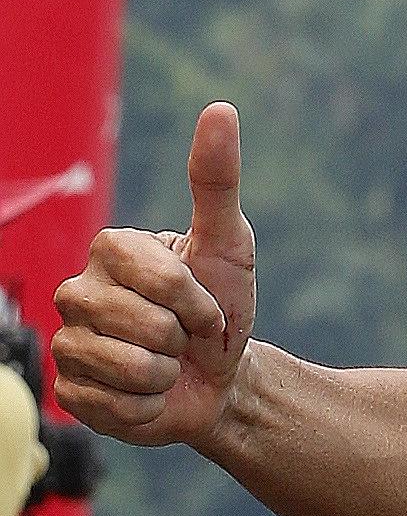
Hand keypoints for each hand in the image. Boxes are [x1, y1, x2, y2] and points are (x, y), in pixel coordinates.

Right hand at [51, 104, 258, 450]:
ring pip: (128, 366)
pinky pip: (116, 405)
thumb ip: (217, 181)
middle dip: (183, 338)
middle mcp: (77, 290)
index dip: (197, 302)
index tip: (205, 305)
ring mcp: (67, 341)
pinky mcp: (69, 391)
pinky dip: (148, 406)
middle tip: (185, 338)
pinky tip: (148, 394)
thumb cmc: (222, 309)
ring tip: (166, 364)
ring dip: (166, 374)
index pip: (158, 277)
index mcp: (110, 249)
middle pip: (143, 323)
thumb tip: (220, 109)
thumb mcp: (230, 246)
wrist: (218, 380)